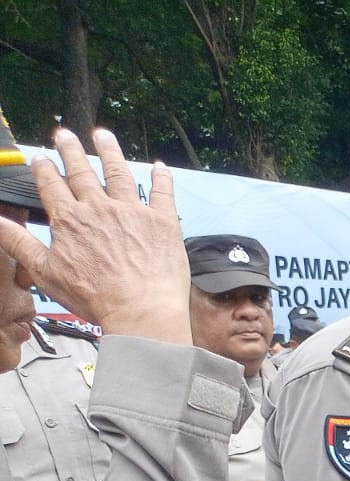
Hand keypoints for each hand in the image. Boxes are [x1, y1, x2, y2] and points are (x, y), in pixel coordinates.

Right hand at [0, 128, 190, 342]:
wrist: (140, 310)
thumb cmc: (95, 297)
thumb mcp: (45, 271)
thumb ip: (18, 242)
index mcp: (70, 220)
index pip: (51, 186)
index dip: (44, 170)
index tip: (40, 158)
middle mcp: (100, 208)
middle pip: (82, 172)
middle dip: (71, 150)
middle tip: (65, 133)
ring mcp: (132, 212)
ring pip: (119, 173)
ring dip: (110, 151)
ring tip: (103, 135)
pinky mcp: (162, 222)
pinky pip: (162, 193)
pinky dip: (162, 178)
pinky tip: (160, 166)